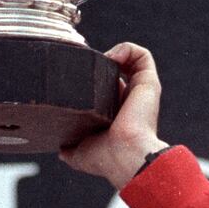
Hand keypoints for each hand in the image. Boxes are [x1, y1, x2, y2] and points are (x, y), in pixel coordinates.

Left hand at [59, 42, 168, 189]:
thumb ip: (69, 149)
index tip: (78, 81)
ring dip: (115, 53)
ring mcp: (140, 91)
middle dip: (100, 64)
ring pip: (131, 60)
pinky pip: (142, 55)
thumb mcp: (80, 154)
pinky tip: (111, 57)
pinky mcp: (148, 82)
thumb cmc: (106, 159)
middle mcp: (129, 102)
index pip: (105, 90)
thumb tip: (60, 150)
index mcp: (115, 116)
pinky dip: (126, 49)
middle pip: (117, 72)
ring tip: (101, 60)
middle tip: (86, 68)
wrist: (124, 155)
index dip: (92, 81)